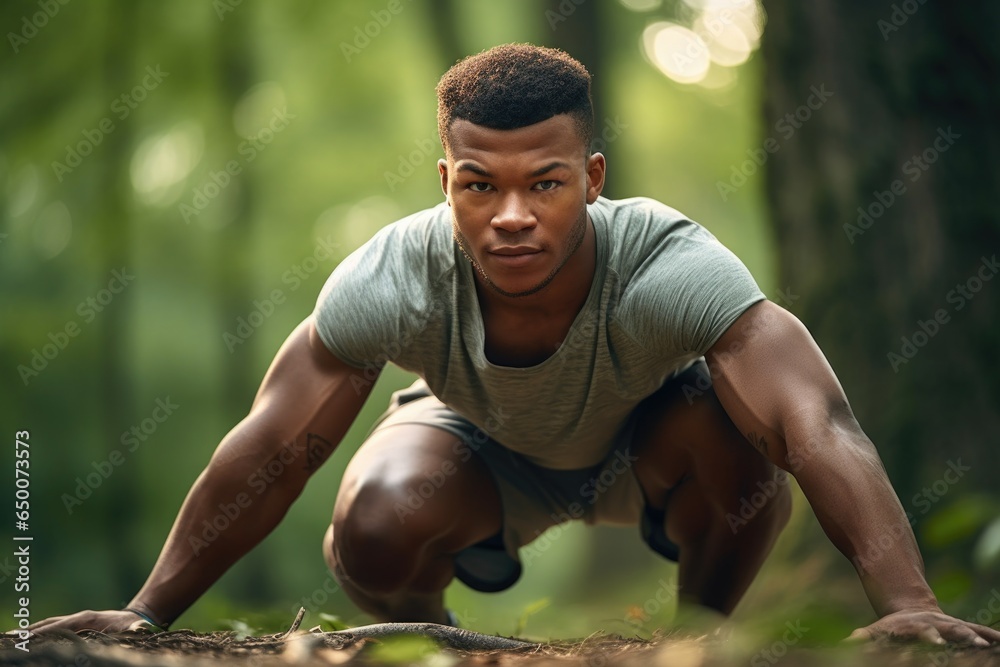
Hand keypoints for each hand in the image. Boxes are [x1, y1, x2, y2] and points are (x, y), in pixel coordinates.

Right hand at [20, 609, 154, 634]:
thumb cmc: (136, 626)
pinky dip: (37, 633)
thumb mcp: (138, 628)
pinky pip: (51, 628)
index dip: (43, 634)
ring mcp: (74, 620)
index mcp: (88, 619)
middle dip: (29, 633)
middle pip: (48, 625)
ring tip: (10, 639)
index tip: (26, 640)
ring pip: (47, 626)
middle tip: (9, 640)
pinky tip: (26, 640)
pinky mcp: (74, 625)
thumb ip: (138, 629)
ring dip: (29, 633)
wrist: (139, 616)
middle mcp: (77, 618)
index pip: (60, 626)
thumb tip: (142, 629)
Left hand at [849, 609, 999, 646]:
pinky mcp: (969, 630)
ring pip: (975, 630)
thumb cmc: (894, 628)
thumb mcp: (878, 630)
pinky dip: (997, 638)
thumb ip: (865, 637)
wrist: (913, 611)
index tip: (938, 643)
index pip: (927, 633)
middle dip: (966, 636)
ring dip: (986, 637)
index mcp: (922, 627)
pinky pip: (987, 633)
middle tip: (977, 644)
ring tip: (995, 645)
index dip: (932, 638)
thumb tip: (849, 641)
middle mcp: (943, 625)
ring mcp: (957, 626)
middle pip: (956, 630)